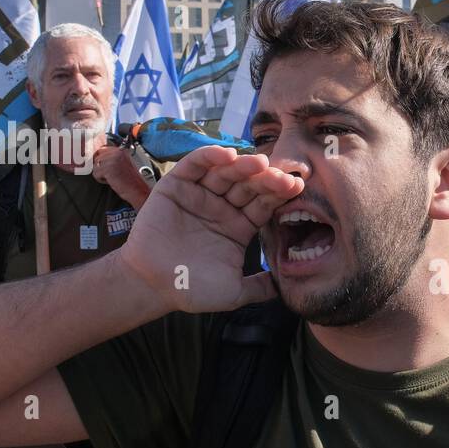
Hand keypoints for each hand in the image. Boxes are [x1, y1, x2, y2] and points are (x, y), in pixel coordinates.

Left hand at [89, 146, 152, 209]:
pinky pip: (96, 174)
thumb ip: (112, 157)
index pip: (102, 149)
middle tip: (111, 174)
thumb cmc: (132, 180)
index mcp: (121, 150)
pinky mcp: (107, 169)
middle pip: (97, 157)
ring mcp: (112, 160)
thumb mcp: (123, 164)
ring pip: (95, 166)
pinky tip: (112, 181)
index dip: (101, 158)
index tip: (103, 166)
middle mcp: (116, 152)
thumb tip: (97, 157)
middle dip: (101, 167)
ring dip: (101, 174)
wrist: (138, 190)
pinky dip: (101, 180)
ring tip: (113, 178)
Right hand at [116, 145, 299, 313]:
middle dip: (265, 179)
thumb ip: (260, 289)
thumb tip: (285, 288)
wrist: (152, 286)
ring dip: (242, 165)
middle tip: (280, 176)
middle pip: (248, 185)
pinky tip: (226, 154)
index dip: (279, 196)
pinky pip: (194, 165)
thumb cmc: (191, 289)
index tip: (296, 188)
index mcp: (239, 227)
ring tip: (258, 163)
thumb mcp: (234, 293)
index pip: (264, 204)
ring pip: (225, 173)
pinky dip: (209, 156)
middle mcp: (223, 207)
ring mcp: (200, 194)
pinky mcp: (176, 186)